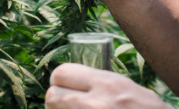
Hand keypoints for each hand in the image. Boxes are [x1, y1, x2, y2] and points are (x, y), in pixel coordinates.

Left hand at [45, 64, 167, 108]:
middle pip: (52, 96)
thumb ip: (99, 84)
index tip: (63, 85)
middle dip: (55, 100)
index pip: (61, 73)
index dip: (58, 79)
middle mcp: (95, 103)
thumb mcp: (126, 88)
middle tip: (63, 104)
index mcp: (106, 84)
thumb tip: (70, 82)